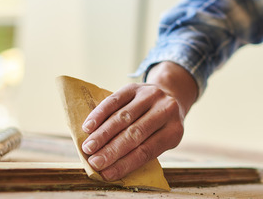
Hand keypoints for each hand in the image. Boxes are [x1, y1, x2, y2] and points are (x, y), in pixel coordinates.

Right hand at [80, 61, 197, 180]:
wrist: (170, 94)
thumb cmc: (161, 126)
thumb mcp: (161, 139)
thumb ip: (142, 151)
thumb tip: (110, 169)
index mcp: (174, 130)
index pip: (148, 150)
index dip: (126, 163)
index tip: (106, 174)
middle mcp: (165, 110)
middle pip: (135, 133)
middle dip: (112, 150)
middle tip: (94, 162)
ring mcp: (150, 96)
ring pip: (123, 117)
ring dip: (103, 134)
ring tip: (87, 148)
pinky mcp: (135, 87)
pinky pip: (115, 100)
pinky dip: (100, 114)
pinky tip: (88, 127)